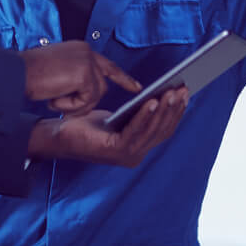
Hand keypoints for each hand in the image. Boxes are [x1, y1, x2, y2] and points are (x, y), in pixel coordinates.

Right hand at [19, 41, 139, 113]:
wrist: (14, 74)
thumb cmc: (27, 76)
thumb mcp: (56, 73)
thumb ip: (75, 78)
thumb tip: (87, 91)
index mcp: (80, 50)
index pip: (107, 65)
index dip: (122, 78)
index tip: (137, 88)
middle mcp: (86, 51)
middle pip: (101, 86)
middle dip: (85, 102)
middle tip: (61, 106)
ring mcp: (86, 61)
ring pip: (95, 95)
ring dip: (75, 105)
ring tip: (53, 100)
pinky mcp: (84, 73)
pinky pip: (87, 99)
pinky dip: (70, 106)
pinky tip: (53, 99)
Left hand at [26, 86, 187, 166]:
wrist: (60, 136)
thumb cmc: (86, 125)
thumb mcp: (117, 118)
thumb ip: (136, 114)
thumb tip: (159, 96)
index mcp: (138, 148)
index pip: (164, 130)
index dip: (176, 112)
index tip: (185, 93)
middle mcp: (135, 156)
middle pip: (161, 130)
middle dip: (174, 108)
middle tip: (183, 89)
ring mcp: (126, 156)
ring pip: (151, 130)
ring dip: (163, 110)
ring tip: (171, 93)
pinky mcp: (115, 151)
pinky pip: (135, 130)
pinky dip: (145, 115)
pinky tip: (152, 101)